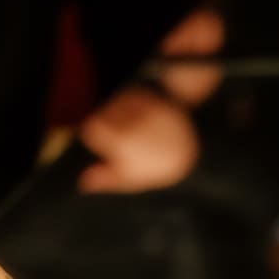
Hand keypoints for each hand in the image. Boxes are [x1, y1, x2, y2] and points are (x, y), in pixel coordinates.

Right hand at [77, 89, 199, 193]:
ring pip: (117, 102)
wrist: (195, 155)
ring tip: (136, 127)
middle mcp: (133, 125)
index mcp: (124, 144)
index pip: (92, 127)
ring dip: (121, 111)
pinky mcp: (156, 102)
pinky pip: (133, 96)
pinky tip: (144, 118)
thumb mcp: (133, 180)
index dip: (97, 135)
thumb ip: (107, 180)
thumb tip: (84, 182)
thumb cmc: (160, 170)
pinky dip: (134, 104)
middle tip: (123, 135)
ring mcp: (145, 112)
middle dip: (109, 122)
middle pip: (104, 113)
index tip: (108, 144)